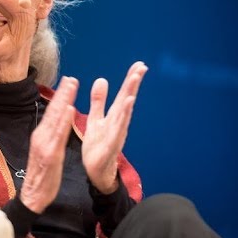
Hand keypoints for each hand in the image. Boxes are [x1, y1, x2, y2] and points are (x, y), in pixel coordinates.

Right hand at [19, 76, 77, 213]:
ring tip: (71, 86)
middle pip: (53, 111)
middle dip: (63, 93)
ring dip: (64, 101)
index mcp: (41, 135)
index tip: (68, 81)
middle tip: (71, 77)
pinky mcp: (50, 154)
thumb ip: (52, 134)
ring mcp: (45, 144)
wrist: (33, 194)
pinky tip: (69, 110)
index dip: (60, 96)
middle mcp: (41, 136)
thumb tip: (61, 118)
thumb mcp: (47, 150)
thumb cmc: (42, 173)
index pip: (52, 112)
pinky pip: (58, 135)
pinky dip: (63, 121)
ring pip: (56, 119)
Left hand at [82, 61, 148, 193]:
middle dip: (133, 83)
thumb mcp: (95, 119)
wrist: (96, 173)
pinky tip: (128, 103)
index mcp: (114, 116)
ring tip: (135, 80)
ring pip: (124, 112)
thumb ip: (98, 101)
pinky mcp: (112, 144)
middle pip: (127, 100)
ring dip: (130, 95)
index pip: (123, 94)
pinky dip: (123, 115)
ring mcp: (117, 133)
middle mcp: (118, 123)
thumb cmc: (97, 147)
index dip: (130, 80)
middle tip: (142, 67)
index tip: (139, 64)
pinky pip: (118, 128)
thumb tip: (102, 79)